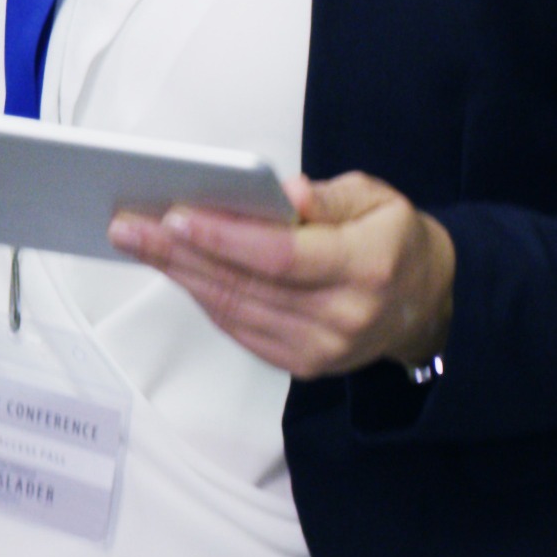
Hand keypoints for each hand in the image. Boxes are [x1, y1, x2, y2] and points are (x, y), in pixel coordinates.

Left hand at [114, 169, 454, 380]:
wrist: (429, 307)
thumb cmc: (395, 241)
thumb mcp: (380, 199)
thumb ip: (330, 196)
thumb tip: (283, 192)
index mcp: (366, 267)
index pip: (281, 256)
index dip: (224, 237)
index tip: (175, 215)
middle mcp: (342, 317)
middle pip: (244, 285)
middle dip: (179, 253)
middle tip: (127, 225)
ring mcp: (320, 349)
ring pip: (233, 310)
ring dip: (179, 275)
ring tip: (137, 242)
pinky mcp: (302, 364)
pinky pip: (239, 329)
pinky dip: (202, 297)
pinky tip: (174, 269)